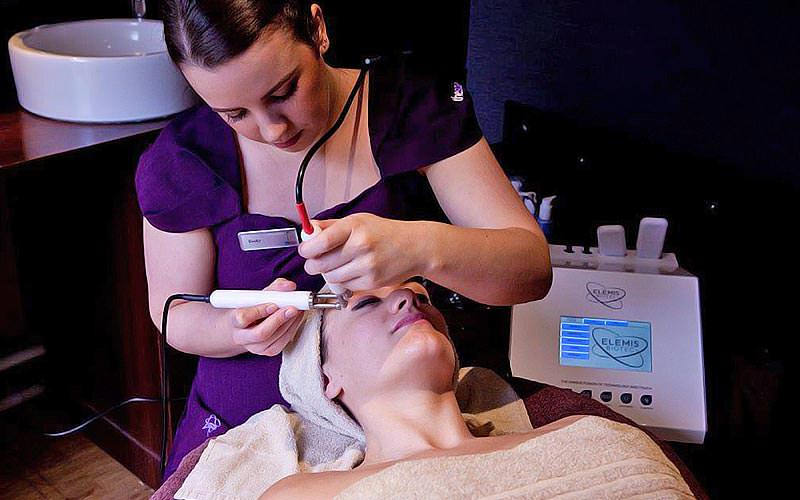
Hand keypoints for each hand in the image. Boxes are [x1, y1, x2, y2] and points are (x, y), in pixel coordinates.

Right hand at [228, 278, 304, 355]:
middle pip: (260, 333)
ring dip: (289, 324)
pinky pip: (282, 343)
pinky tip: (296, 319)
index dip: (258, 311)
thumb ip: (273, 289)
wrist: (243, 328)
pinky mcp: (268, 351)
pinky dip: (292, 329)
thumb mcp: (257, 296)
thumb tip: (290, 286)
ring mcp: (255, 347)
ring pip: (273, 340)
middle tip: (292, 309)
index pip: (243, 318)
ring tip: (298, 310)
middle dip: (279, 320)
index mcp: (234, 321)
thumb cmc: (250, 309)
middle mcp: (242, 337)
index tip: (273, 305)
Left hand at [298, 213, 426, 290]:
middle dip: (313, 265)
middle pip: (321, 264)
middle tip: (317, 261)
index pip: (321, 241)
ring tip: (339, 265)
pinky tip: (353, 271)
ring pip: (331, 278)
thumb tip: (307, 231)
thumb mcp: (358, 220)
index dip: (307, 249)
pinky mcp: (372, 283)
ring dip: (329, 274)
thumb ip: (331, 226)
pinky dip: (344, 281)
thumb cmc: (384, 233)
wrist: (415, 247)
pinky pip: (346, 286)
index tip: (306, 250)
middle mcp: (361, 246)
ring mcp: (367, 266)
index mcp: (355, 226)